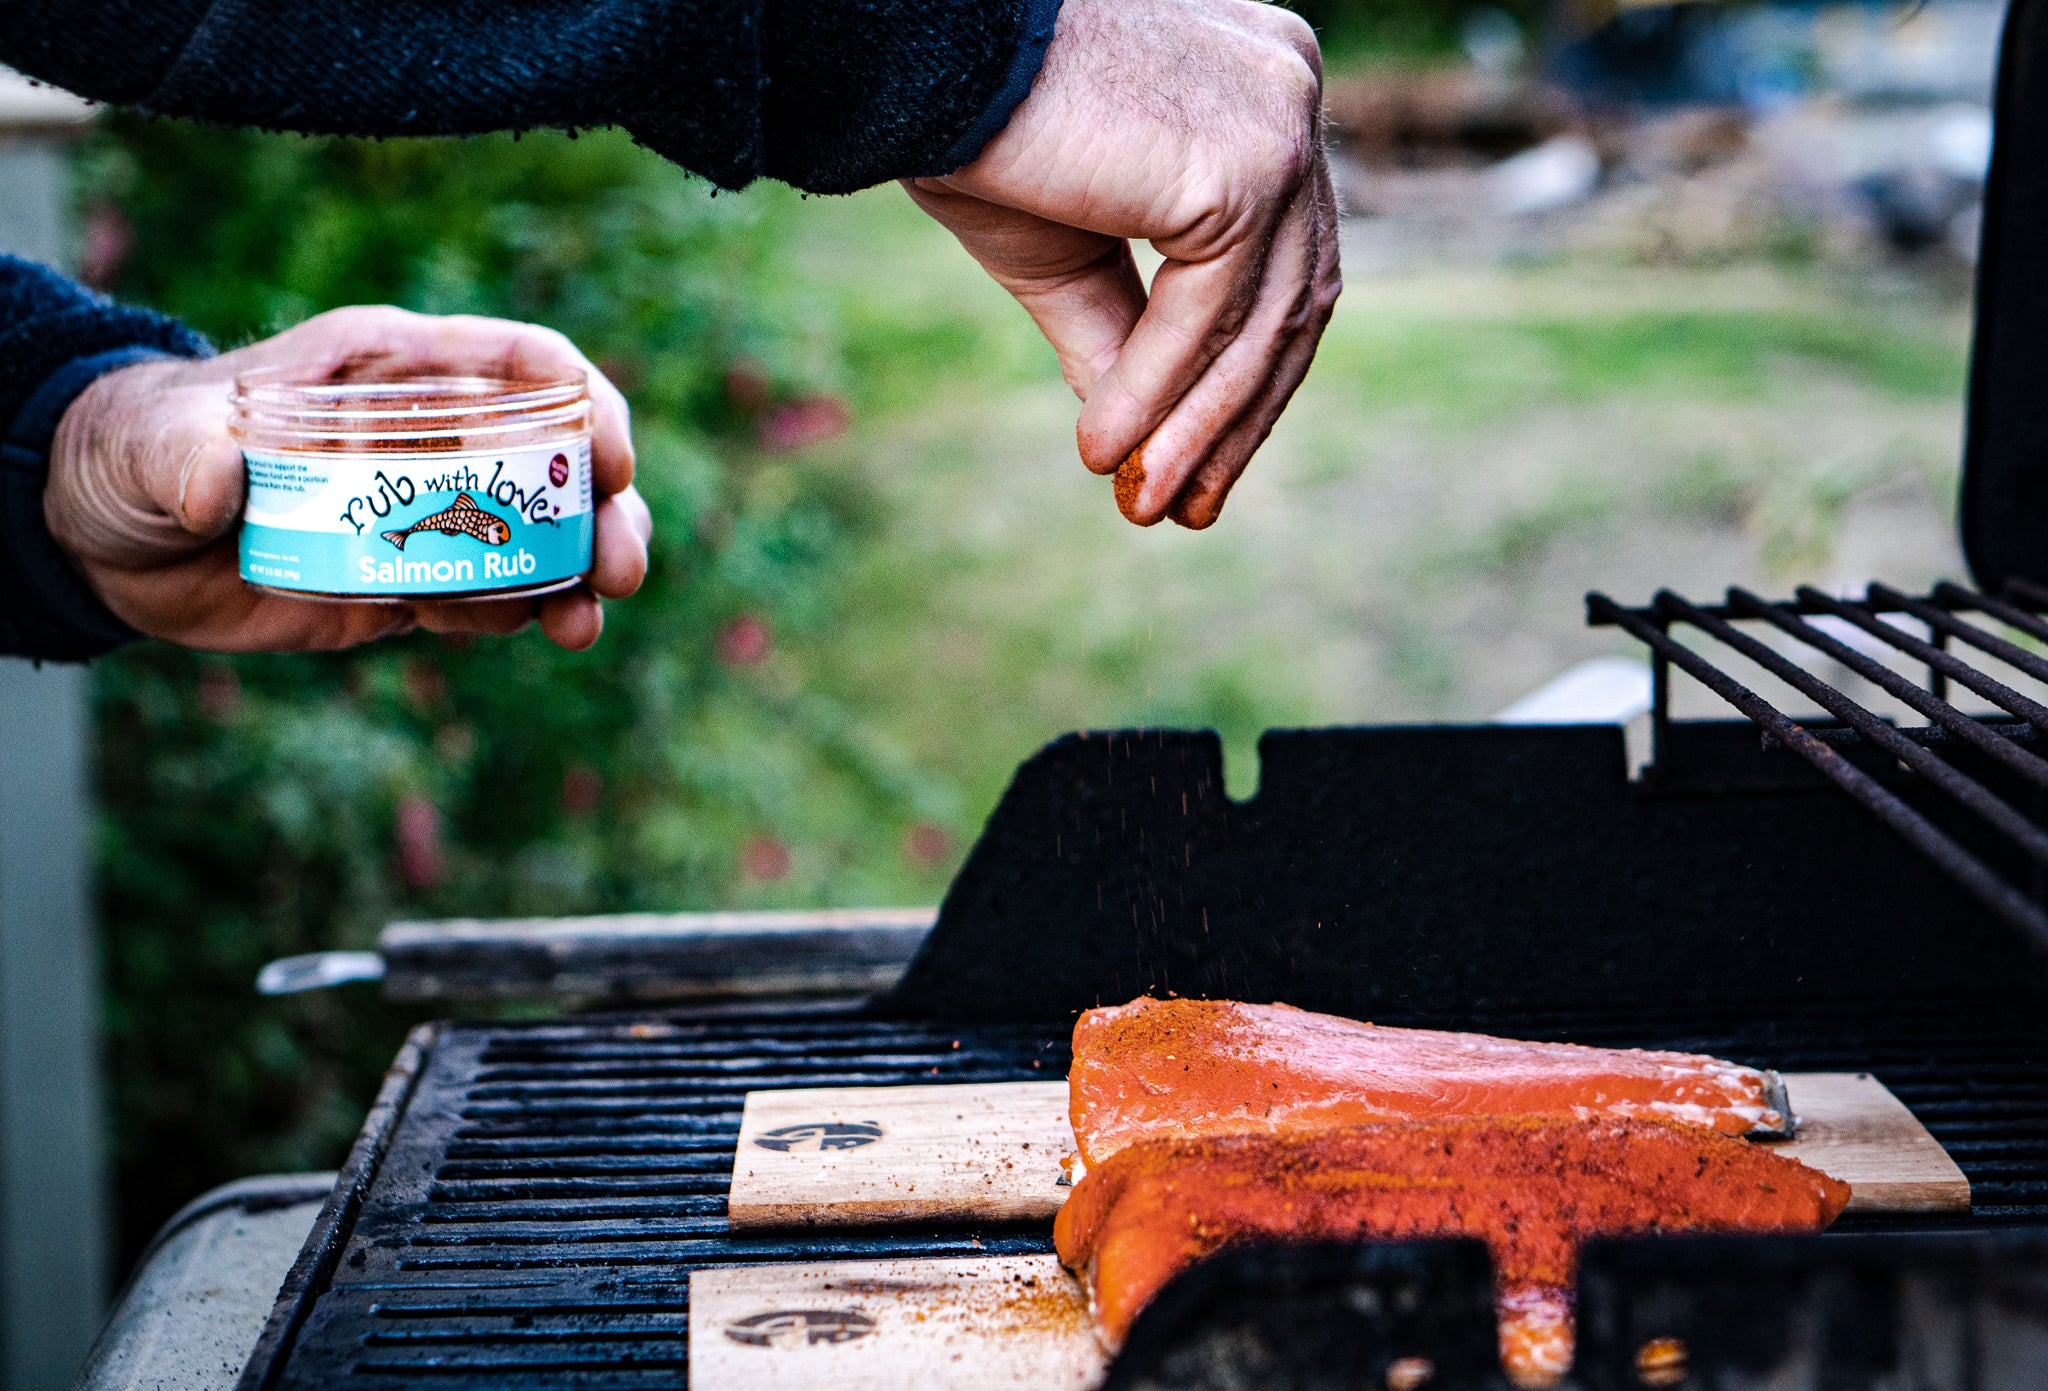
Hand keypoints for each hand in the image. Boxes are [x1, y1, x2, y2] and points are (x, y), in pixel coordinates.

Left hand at [44, 305, 650, 652]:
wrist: (111, 531)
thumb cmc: (141, 444)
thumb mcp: (158, 438)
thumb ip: (189, 453)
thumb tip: (222, 490)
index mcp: (395, 369)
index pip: (525, 365)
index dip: (588, 405)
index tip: (611, 462)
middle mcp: (431, 436)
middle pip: (558, 465)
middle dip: (606, 516)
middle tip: (617, 570)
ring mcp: (428, 514)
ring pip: (540, 541)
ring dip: (574, 582)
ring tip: (575, 626)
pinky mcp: (409, 582)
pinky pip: (484, 600)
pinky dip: (507, 618)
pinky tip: (494, 628)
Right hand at [903, 0, 1339, 528]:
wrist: (922, 55)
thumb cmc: (979, 130)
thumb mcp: (1068, 254)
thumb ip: (1126, 339)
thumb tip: (1147, 448)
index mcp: (1262, 92)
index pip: (1283, 263)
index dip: (1244, 378)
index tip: (1198, 466)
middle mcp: (1291, 89)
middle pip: (1291, 297)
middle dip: (1235, 417)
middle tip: (1183, 509)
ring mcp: (1279, 122)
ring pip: (1257, 320)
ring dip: (1196, 427)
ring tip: (1142, 502)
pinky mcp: (1246, 163)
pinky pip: (1208, 314)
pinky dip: (1156, 392)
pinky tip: (1104, 449)